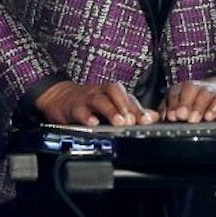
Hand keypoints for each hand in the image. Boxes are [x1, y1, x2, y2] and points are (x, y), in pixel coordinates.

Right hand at [34, 80, 157, 126]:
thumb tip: (155, 116)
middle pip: (115, 92)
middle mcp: (101, 93)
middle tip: (133, 120)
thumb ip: (133, 110)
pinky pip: (79, 110)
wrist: (60, 96)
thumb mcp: (112, 104)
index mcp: (113, 93)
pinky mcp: (72, 107)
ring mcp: (87, 99)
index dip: (139, 108)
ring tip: (119, 122)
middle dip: (126, 106)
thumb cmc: (90, 101)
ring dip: (110, 110)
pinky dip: (86, 116)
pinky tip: (93, 123)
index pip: (129, 97)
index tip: (148, 120)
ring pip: (99, 100)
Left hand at [159, 76, 215, 122]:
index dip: (172, 103)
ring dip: (198, 107)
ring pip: (205, 94)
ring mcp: (212, 91)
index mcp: (183, 88)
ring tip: (194, 119)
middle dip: (185, 103)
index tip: (171, 116)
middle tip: (182, 116)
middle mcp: (198, 87)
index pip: (175, 92)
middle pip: (190, 89)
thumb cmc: (197, 104)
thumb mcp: (182, 105)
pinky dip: (214, 109)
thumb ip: (169, 110)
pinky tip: (209, 117)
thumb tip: (162, 117)